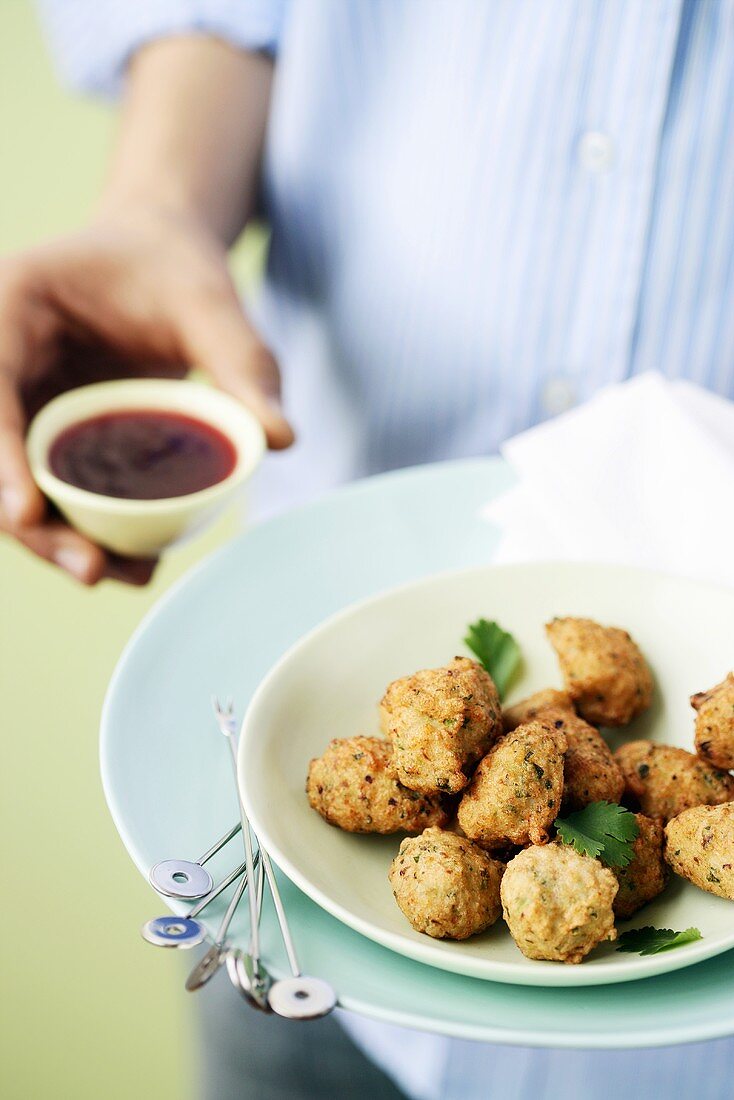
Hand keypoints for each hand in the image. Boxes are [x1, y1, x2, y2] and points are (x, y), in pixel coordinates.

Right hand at [0, 204, 292, 584]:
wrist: (162, 259)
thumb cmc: (176, 269)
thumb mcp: (214, 306)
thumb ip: (244, 364)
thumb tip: (278, 438)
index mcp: (15, 303)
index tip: (26, 512)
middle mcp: (3, 357)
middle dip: (31, 521)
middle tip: (92, 570)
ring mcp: (19, 399)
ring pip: (16, 481)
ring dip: (55, 538)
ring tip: (126, 573)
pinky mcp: (44, 431)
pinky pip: (51, 486)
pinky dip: (82, 525)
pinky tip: (134, 559)